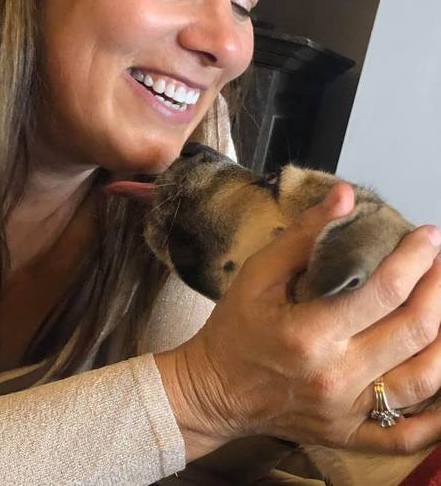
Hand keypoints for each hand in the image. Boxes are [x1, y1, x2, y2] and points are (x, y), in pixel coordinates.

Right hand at [155, 183, 440, 460]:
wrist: (214, 390)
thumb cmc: (233, 329)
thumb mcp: (257, 274)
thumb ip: (303, 234)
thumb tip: (344, 195)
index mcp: (309, 334)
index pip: (383, 292)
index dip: (414, 259)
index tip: (428, 237)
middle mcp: (335, 378)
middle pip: (412, 332)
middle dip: (438, 290)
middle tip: (440, 264)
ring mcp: (345, 413)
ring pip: (424, 381)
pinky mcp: (347, 435)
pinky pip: (410, 436)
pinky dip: (440, 417)